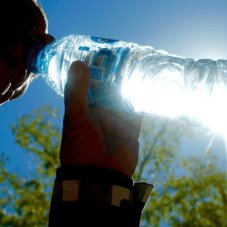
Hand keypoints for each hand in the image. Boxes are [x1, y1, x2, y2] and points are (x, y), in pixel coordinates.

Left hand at [60, 61, 142, 175]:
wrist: (99, 177)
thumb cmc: (81, 148)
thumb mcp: (76, 118)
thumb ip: (77, 92)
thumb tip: (78, 62)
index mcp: (82, 107)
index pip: (89, 81)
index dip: (95, 67)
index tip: (101, 48)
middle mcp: (99, 110)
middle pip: (109, 86)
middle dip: (116, 71)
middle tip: (125, 50)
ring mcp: (116, 118)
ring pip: (125, 94)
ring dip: (131, 82)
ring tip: (140, 61)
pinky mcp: (131, 127)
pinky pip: (139, 109)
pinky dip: (144, 97)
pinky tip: (151, 83)